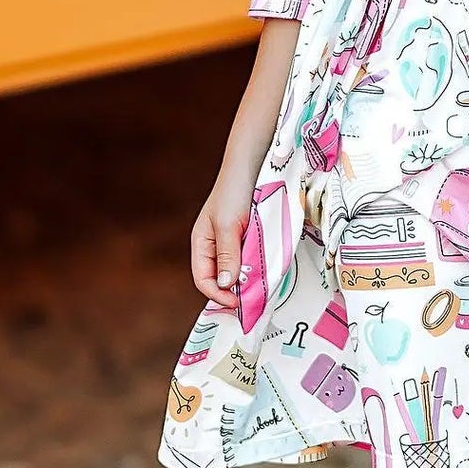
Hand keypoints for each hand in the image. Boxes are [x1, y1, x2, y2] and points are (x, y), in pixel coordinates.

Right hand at [190, 162, 256, 308]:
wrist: (252, 164)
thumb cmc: (233, 191)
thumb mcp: (228, 225)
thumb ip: (227, 255)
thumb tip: (226, 285)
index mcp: (201, 244)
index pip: (203, 280)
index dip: (217, 295)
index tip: (237, 303)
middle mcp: (215, 247)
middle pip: (220, 279)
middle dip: (234, 292)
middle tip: (252, 300)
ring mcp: (233, 242)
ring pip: (237, 271)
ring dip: (247, 281)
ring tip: (261, 287)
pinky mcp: (248, 238)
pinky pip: (250, 259)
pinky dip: (257, 267)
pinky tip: (267, 269)